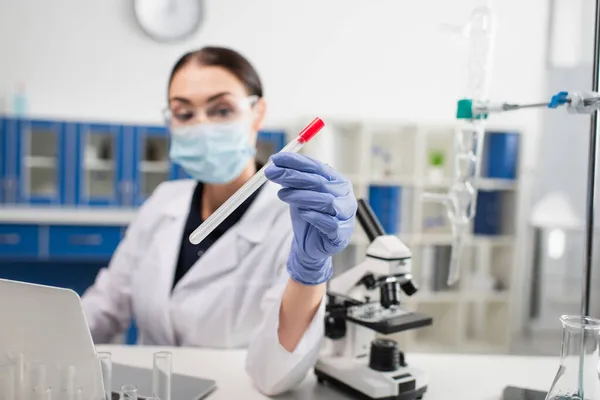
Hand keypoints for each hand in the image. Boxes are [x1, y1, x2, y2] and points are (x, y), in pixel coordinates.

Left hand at [265, 153, 356, 284]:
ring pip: (326, 201)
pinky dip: (314, 216)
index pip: (316, 167)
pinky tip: (302, 213)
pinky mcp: (341, 233)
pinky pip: (329, 223)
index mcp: (337, 181)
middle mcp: (344, 195)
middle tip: (272, 174)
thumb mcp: (298, 194)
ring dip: (301, 196)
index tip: (276, 159)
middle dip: (293, 176)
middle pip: (319, 182)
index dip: (296, 162)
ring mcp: (345, 215)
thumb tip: (275, 164)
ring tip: (282, 194)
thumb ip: (292, 180)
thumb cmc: (308, 216)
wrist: (310, 245)